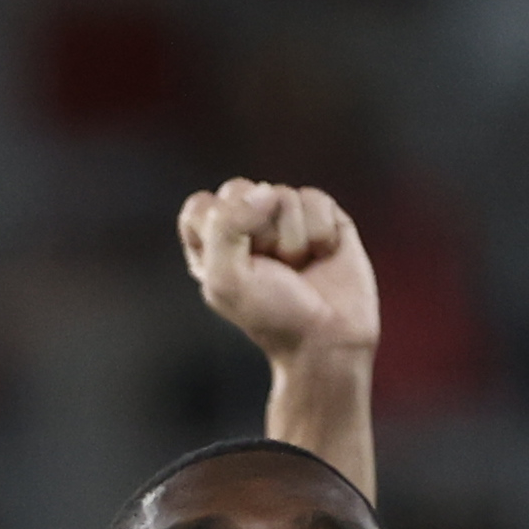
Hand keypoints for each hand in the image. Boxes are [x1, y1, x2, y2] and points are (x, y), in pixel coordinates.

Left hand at [180, 179, 378, 366]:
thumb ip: (227, 226)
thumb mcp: (227, 279)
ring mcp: (285, 218)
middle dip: (257, 232)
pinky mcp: (322, 216)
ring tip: (298, 266)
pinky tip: (322, 255)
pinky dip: (320, 233)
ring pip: (281, 194)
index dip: (219, 230)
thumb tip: (266, 191)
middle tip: (270, 267)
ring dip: (292, 239)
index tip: (237, 264)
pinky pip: (315, 199)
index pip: (200, 206)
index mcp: (212, 243)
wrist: (328, 338)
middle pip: (239, 190)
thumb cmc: (272, 316)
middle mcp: (246, 226)